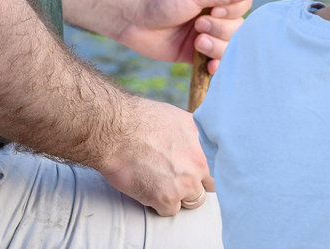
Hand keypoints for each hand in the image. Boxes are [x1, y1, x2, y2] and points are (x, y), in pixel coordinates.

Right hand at [97, 96, 214, 215]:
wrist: (114, 131)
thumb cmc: (138, 119)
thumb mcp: (176, 118)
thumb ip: (192, 136)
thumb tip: (197, 144)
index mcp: (202, 144)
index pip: (215, 167)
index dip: (202, 171)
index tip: (192, 172)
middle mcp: (198, 164)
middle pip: (207, 187)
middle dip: (192, 185)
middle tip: (172, 178)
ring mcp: (185, 183)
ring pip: (191, 202)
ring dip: (177, 196)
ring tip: (157, 182)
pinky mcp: (167, 199)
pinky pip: (170, 211)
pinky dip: (158, 204)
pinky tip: (146, 188)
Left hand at [115, 0, 259, 71]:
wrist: (131, 17)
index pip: (243, 6)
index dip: (232, 11)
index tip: (214, 8)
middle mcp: (213, 17)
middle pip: (238, 30)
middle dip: (221, 30)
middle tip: (198, 25)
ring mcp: (205, 37)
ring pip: (229, 48)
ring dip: (217, 47)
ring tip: (197, 42)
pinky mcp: (194, 56)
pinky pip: (214, 64)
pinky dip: (216, 67)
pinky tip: (209, 66)